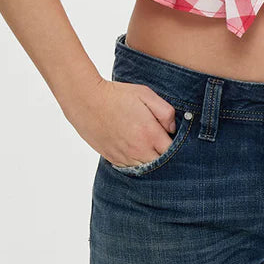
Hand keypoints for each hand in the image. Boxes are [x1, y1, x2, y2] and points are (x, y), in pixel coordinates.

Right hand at [62, 77, 177, 167]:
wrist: (87, 101)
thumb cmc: (117, 95)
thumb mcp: (146, 94)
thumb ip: (165, 111)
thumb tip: (172, 129)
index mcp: (150, 133)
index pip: (173, 150)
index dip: (177, 145)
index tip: (172, 136)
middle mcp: (138, 149)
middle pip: (161, 163)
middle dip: (166, 155)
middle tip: (162, 142)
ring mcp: (125, 156)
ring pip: (146, 169)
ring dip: (151, 160)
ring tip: (149, 146)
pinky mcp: (113, 159)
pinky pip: (131, 169)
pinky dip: (137, 163)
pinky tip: (136, 150)